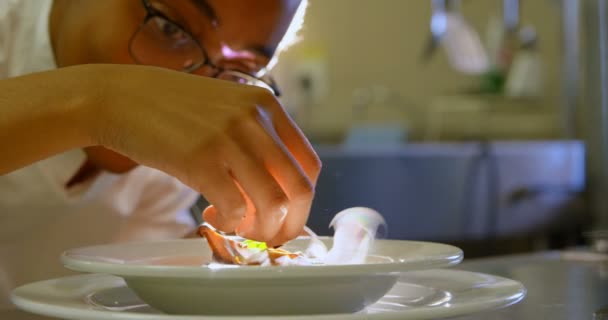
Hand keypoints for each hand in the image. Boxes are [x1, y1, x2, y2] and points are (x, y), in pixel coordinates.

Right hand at [85, 64, 320, 245]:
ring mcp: (228, 138)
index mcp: (266, 104)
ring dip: (260, 229)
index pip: (310, 164)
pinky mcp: (200, 160)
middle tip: (269, 236)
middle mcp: (254, 119)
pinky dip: (230, 224)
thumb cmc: (173, 110)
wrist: (120, 97)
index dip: (302, 200)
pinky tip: (211, 215)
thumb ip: (256, 141)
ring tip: (237, 226)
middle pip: (300, 189)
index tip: (285, 215)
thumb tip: (276, 193)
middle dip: (290, 224)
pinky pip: (236, 209)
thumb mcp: (226, 110)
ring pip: (273, 204)